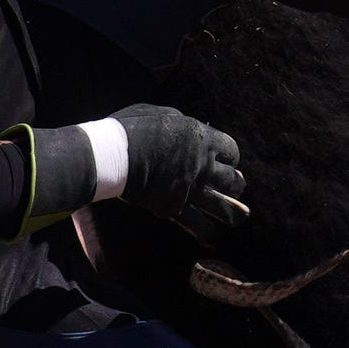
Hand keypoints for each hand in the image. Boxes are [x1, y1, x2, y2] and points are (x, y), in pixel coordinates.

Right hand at [115, 103, 250, 240]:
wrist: (110, 154)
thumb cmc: (130, 129)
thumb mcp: (160, 114)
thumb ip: (180, 123)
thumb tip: (190, 128)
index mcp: (202, 139)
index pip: (232, 151)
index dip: (230, 157)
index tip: (225, 161)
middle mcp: (202, 165)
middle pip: (233, 181)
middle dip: (235, 185)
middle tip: (234, 188)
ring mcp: (190, 189)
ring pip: (224, 207)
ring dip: (233, 212)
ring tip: (239, 216)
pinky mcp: (174, 207)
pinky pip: (198, 225)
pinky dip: (204, 230)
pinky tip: (209, 233)